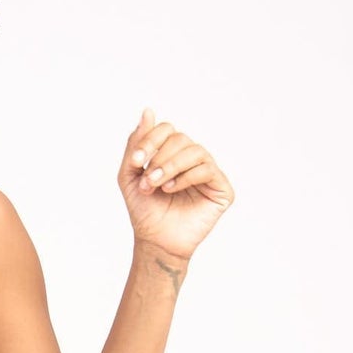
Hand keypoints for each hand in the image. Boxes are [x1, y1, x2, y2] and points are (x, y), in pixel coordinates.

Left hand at [118, 107, 233, 262]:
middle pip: (181, 138)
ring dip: (172, 166)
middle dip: (160, 158)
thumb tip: (148, 110)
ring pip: (196, 151)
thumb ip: (136, 144)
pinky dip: (187, 177)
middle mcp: (192, 159)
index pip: (167, 129)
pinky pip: (208, 169)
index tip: (136, 162)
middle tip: (147, 180)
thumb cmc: (144, 211)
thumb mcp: (130, 176)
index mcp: (173, 153)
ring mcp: (209, 173)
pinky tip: (172, 190)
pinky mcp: (221, 189)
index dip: (151, 140)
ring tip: (158, 185)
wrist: (155, 242)